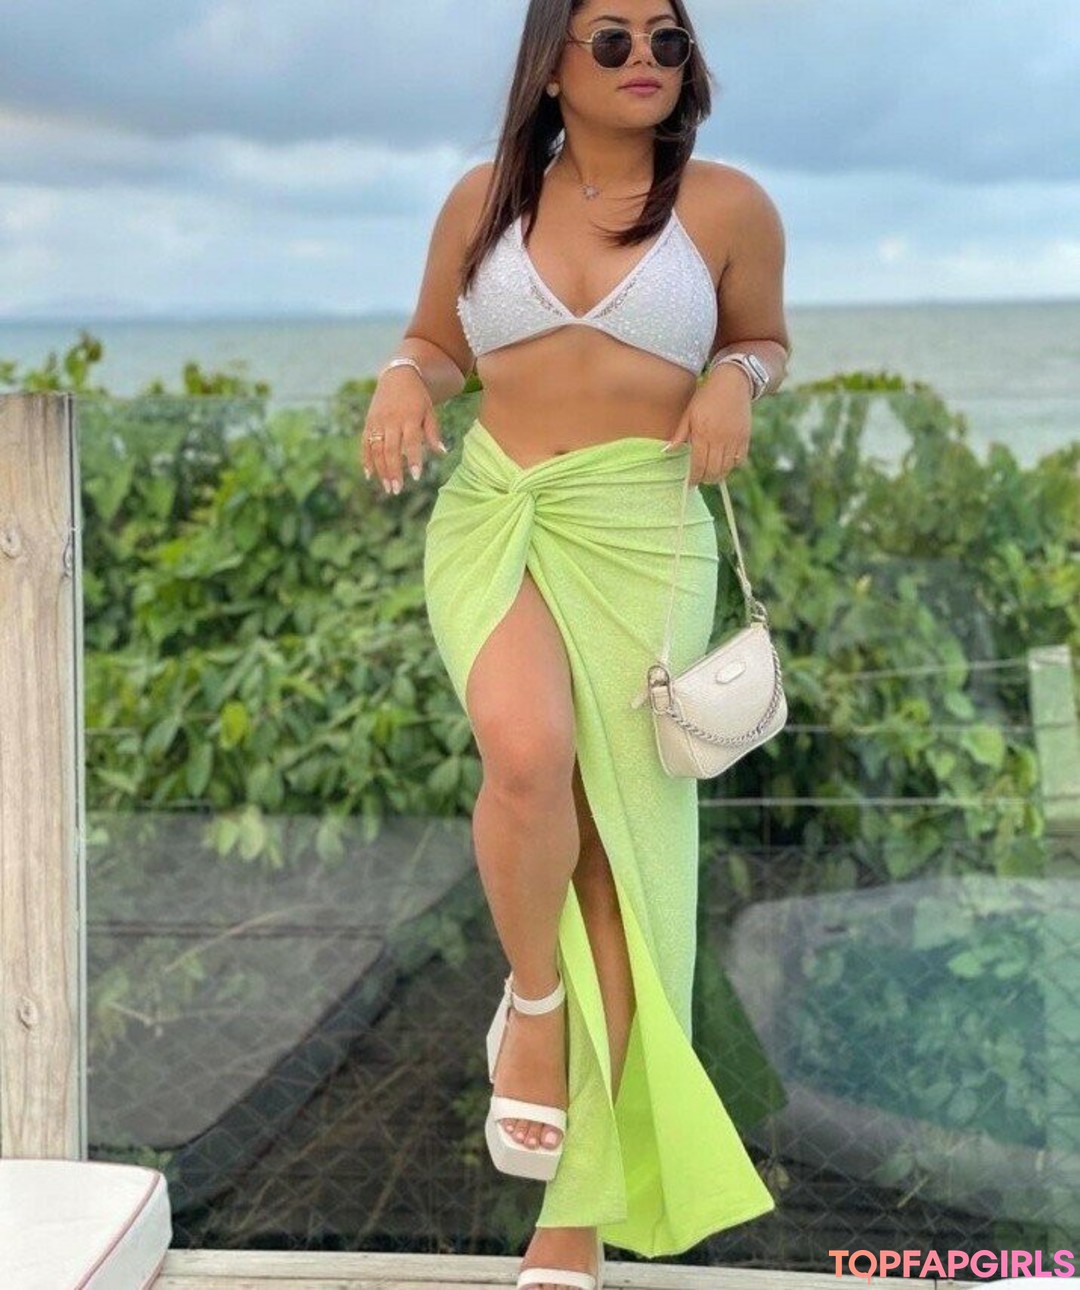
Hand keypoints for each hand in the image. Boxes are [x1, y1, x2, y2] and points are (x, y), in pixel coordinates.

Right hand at [361, 365, 447, 495]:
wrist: (398, 375)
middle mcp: (391, 420)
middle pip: (390, 449)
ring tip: (387, 487)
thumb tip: (442, 452)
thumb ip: (433, 432)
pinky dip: (366, 460)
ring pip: (376, 450)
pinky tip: (370, 476)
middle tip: (397, 490)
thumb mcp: (429, 411)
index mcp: (409, 417)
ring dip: (381, 471)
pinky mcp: (369, 423)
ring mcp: (377, 422)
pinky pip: (365, 444)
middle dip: (393, 471)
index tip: (416, 477)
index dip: (413, 459)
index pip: (411, 442)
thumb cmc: (418, 397)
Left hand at [664, 364, 751, 486]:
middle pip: (713, 471)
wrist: (732, 383)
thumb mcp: (688, 413)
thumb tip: (666, 451)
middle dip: (705, 479)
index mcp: (702, 433)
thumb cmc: (706, 397)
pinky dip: (731, 466)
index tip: (690, 482)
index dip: (694, 477)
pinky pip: (739, 460)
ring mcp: (734, 440)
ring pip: (726, 468)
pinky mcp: (744, 438)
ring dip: (718, 475)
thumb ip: (679, 434)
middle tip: (700, 478)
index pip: (698, 465)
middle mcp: (719, 439)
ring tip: (711, 474)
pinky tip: (724, 463)